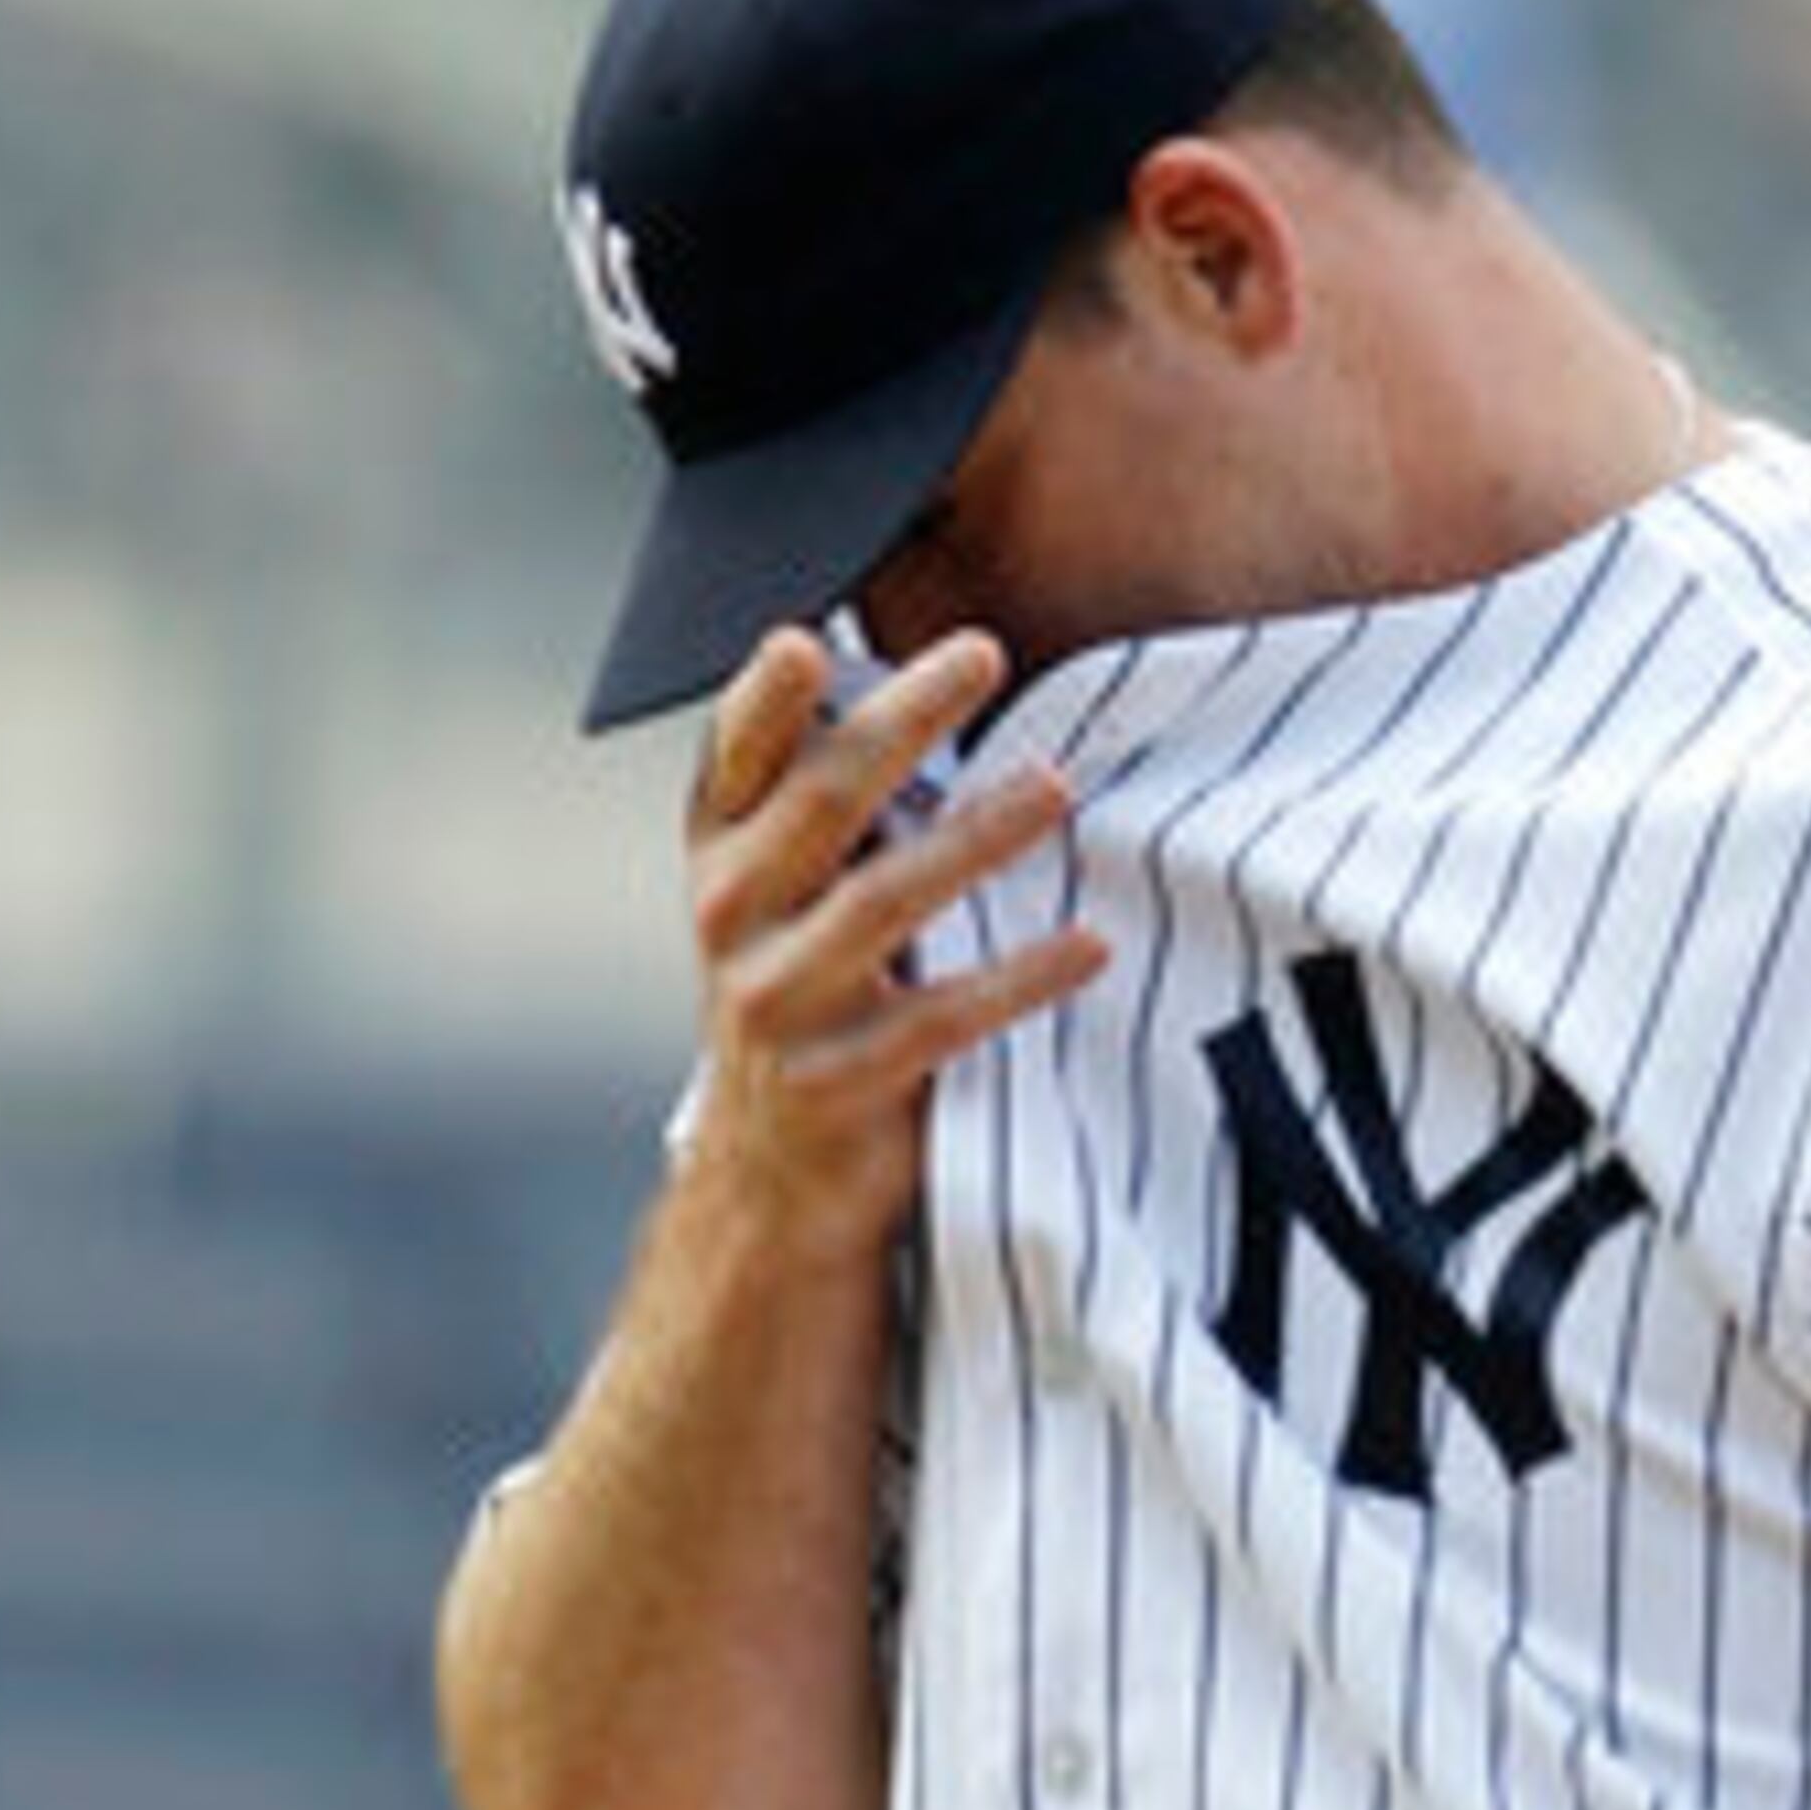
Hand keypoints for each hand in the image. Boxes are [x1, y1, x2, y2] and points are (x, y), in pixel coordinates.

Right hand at [680, 623, 1107, 1272]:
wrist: (771, 1170)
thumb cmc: (805, 991)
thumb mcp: (788, 889)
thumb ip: (826, 796)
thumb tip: (918, 676)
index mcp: (721, 851)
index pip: (734, 756)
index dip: (765, 699)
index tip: (808, 638)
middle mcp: (729, 918)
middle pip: (820, 804)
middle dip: (900, 723)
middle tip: (981, 654)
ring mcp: (774, 1005)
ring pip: (877, 905)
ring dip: (972, 839)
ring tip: (1054, 786)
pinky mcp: (832, 1085)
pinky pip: (937, 1022)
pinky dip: (1017, 981)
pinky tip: (1089, 946)